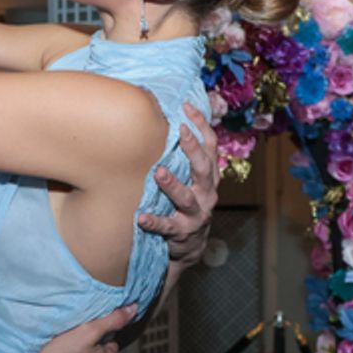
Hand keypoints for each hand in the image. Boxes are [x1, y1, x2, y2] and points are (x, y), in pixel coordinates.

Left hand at [137, 102, 217, 269]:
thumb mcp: (191, 180)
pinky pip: (167, 226)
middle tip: (181, 132)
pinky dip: (155, 221)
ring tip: (159, 172)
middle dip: (193, 149)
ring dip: (173, 185)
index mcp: (208, 177)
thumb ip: (184, 156)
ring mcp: (195, 214)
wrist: (190, 246)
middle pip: (203, 169)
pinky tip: (141, 217)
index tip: (187, 107)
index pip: (210, 146)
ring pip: (186, 198)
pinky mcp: (181, 232)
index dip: (201, 126)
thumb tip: (172, 119)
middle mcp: (206, 193)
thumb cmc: (186, 203)